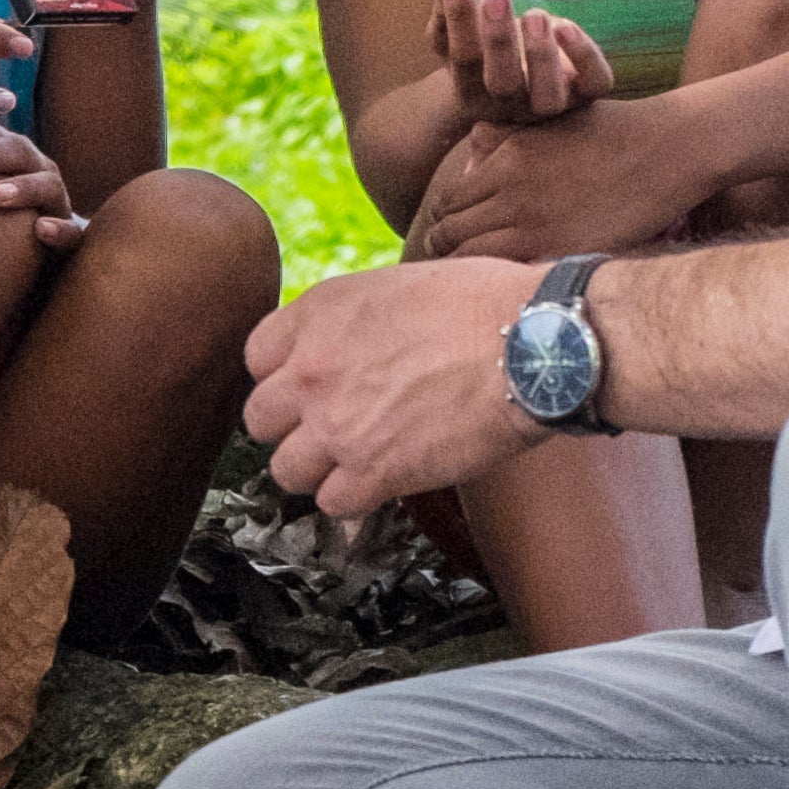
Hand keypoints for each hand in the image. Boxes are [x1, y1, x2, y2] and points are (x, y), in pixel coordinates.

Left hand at [0, 122, 85, 245]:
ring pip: (46, 186)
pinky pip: (71, 231)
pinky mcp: (71, 232)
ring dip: (22, 187)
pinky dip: (59, 229)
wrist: (33, 249)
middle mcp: (36, 169)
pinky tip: (40, 230)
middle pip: (15, 151)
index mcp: (9, 152)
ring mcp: (55, 200)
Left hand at [242, 259, 551, 516]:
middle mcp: (312, 370)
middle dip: (292, 426)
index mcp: (318, 314)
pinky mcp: (372, 472)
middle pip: (260, 419)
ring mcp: (336, 425)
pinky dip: (355, 499)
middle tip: (328, 428)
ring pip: (286, 469)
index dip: (284, 376)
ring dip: (318, 469)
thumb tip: (353, 342)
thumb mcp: (399, 285)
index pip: (256, 357)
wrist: (532, 344)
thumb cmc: (485, 304)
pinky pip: (333, 503)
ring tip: (354, 461)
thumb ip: (355, 319)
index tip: (310, 386)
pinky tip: (382, 483)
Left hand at [409, 99, 721, 266]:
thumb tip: (472, 150)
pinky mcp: (562, 250)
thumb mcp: (550, 124)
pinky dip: (500, 282)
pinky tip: (506, 288)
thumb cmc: (614, 133)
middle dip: (447, 250)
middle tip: (452, 268)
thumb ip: (505, 137)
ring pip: (471, 259)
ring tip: (473, 284)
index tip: (453, 238)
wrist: (668, 148)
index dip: (446, 223)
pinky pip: (510, 275)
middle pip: (449, 233)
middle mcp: (510, 192)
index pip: (446, 203)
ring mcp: (535, 224)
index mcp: (504, 160)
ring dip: (468, 271)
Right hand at [430, 0, 610, 127]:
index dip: (459, 18)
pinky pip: (594, 83)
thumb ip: (446, 19)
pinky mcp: (586, 93)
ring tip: (534, 13)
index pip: (463, 59)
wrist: (526, 89)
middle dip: (499, 39)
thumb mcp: (459, 41)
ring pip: (549, 96)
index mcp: (473, 93)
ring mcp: (550, 104)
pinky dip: (585, 56)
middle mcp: (511, 106)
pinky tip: (565, 25)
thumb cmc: (487, 56)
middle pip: (503, 83)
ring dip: (541, 54)